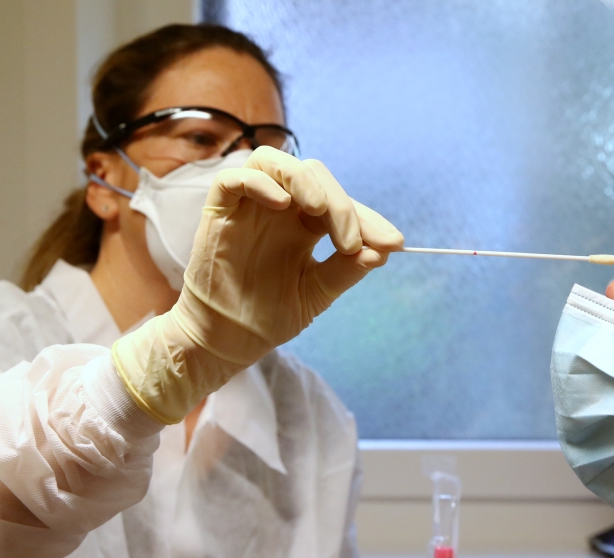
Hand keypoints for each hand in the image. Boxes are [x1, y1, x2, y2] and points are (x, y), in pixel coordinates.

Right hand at [112, 147, 402, 423]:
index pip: (342, 204)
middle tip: (351, 242)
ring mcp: (251, 206)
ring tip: (319, 210)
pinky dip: (259, 183)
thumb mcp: (317, 293)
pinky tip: (281, 205)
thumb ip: (345, 270)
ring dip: (303, 181)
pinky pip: (234, 178)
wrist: (228, 340)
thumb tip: (380, 253)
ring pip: (276, 162)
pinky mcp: (220, 210)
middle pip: (315, 176)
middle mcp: (281, 208)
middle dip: (342, 204)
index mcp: (306, 224)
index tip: (393, 243)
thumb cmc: (270, 314)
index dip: (369, 220)